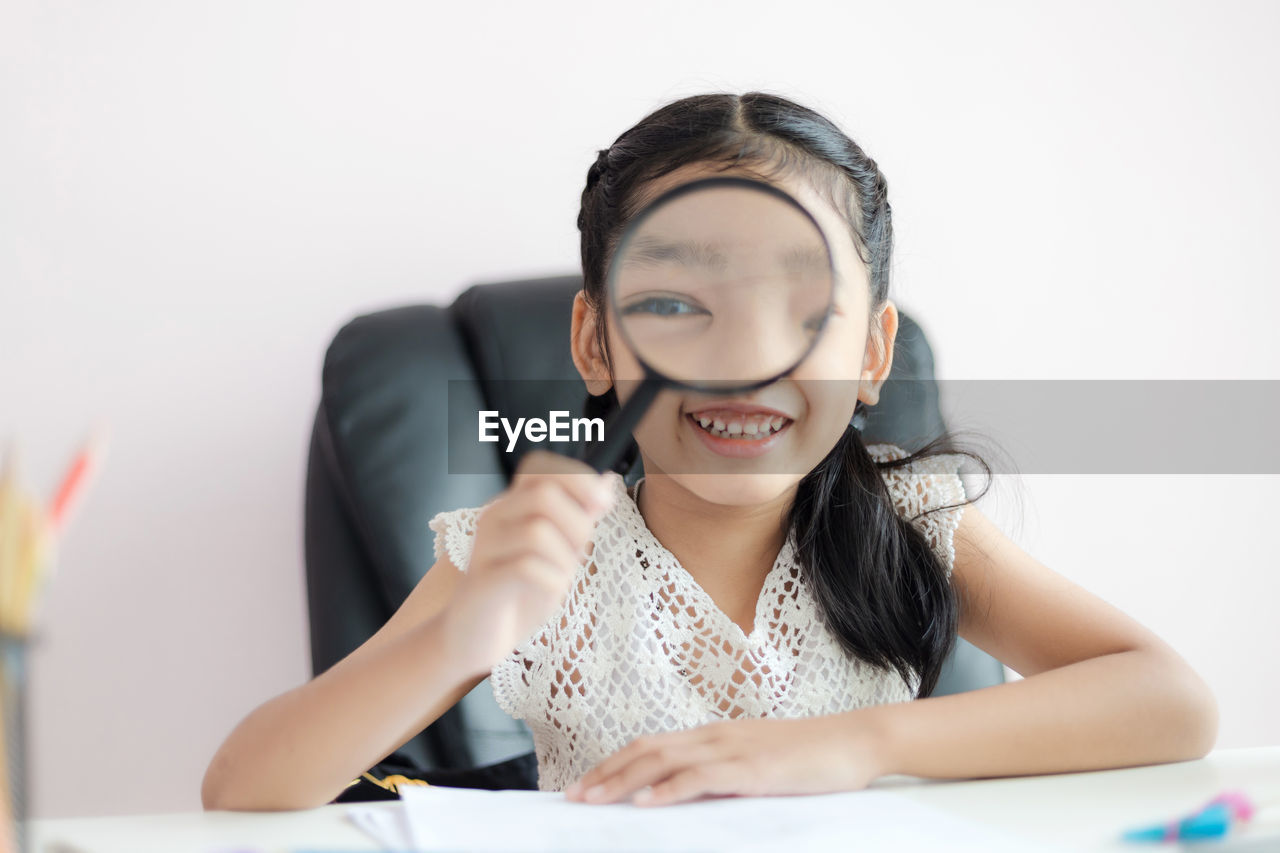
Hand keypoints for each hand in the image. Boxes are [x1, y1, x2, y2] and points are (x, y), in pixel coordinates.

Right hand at [445, 450, 614, 673]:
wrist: (473, 638)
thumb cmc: (518, 593)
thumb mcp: (559, 554)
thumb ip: (579, 519)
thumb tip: (608, 481)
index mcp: (512, 506)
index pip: (541, 467)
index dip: (578, 481)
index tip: (601, 507)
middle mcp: (494, 518)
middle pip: (544, 494)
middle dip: (577, 525)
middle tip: (578, 554)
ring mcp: (485, 548)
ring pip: (537, 532)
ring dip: (564, 559)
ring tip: (561, 578)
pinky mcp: (482, 582)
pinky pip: (526, 568)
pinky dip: (551, 582)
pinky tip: (548, 593)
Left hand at [562, 711, 891, 806]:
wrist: (855, 741)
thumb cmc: (810, 757)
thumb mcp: (758, 763)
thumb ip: (724, 775)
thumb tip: (691, 796)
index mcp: (714, 735)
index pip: (652, 745)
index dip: (615, 763)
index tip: (586, 783)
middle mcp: (715, 736)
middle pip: (646, 750)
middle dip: (605, 773)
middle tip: (572, 796)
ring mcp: (732, 750)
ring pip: (664, 762)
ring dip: (622, 781)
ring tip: (592, 800)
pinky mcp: (751, 769)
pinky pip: (700, 778)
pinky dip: (668, 790)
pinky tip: (645, 803)